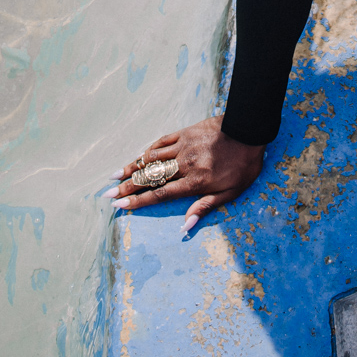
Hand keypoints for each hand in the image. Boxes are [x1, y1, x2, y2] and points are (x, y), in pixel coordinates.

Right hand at [105, 116, 264, 232]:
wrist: (249, 130)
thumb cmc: (243, 165)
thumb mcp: (231, 192)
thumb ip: (206, 207)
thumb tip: (185, 226)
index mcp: (194, 182)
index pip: (160, 194)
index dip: (138, 201)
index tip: (120, 206)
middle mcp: (184, 164)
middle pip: (151, 177)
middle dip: (127, 187)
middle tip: (108, 194)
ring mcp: (183, 146)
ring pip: (152, 158)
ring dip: (132, 167)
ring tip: (114, 176)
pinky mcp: (185, 133)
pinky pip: (162, 142)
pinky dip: (148, 150)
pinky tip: (139, 155)